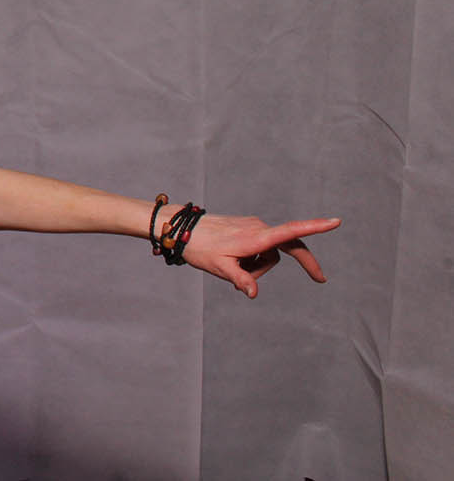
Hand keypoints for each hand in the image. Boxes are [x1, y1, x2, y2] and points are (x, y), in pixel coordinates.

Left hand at [180, 213, 339, 297]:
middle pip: (288, 248)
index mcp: (255, 237)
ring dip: (258, 266)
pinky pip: (259, 248)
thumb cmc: (199, 247)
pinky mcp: (247, 227)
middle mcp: (258, 228)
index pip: (290, 233)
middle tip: (320, 280)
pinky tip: (233, 261)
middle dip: (304, 262)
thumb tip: (253, 293)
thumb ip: (240, 279)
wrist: (180, 227)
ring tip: (233, 268)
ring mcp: (253, 226)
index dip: (314, 228)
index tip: (335, 222)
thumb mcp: (219, 268)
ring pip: (269, 253)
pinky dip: (252, 259)